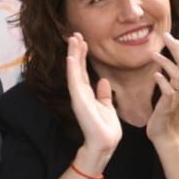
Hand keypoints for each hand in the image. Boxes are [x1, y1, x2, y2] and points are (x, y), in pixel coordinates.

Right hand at [66, 33, 120, 157]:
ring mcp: (78, 96)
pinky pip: (74, 82)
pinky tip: (71, 57)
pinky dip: (73, 69)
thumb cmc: (106, 128)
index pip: (83, 70)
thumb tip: (104, 81)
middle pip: (77, 67)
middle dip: (76, 51)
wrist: (105, 143)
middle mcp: (81, 93)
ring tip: (73, 40)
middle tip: (75, 34)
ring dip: (73, 55)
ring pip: (74, 71)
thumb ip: (104, 94)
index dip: (82, 55)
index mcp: (87, 94)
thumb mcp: (107, 107)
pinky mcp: (79, 101)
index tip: (82, 40)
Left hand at [147, 33, 178, 143]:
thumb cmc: (167, 112)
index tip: (173, 39)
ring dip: (167, 62)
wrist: (167, 135)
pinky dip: (162, 81)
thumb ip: (175, 78)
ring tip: (154, 54)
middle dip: (177, 48)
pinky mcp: (168, 106)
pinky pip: (168, 91)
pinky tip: (155, 75)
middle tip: (166, 36)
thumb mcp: (174, 92)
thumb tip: (172, 62)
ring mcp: (177, 98)